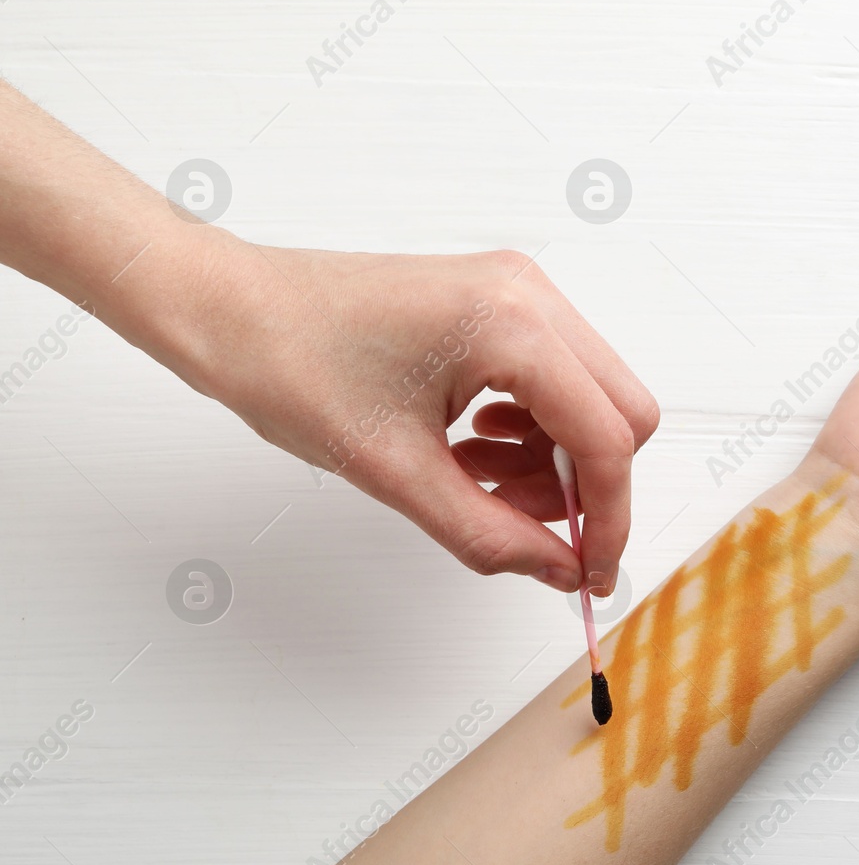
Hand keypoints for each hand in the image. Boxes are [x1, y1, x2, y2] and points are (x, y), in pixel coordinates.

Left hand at [175, 243, 656, 592]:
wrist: (231, 311)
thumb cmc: (293, 368)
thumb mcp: (398, 473)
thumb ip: (491, 532)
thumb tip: (561, 571)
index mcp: (512, 326)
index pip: (607, 436)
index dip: (608, 516)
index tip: (590, 574)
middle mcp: (530, 296)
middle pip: (620, 411)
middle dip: (586, 484)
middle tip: (530, 529)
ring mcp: (518, 291)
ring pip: (591, 397)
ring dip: (552, 458)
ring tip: (478, 484)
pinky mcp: (500, 300)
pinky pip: (555, 377)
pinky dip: (530, 427)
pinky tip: (472, 449)